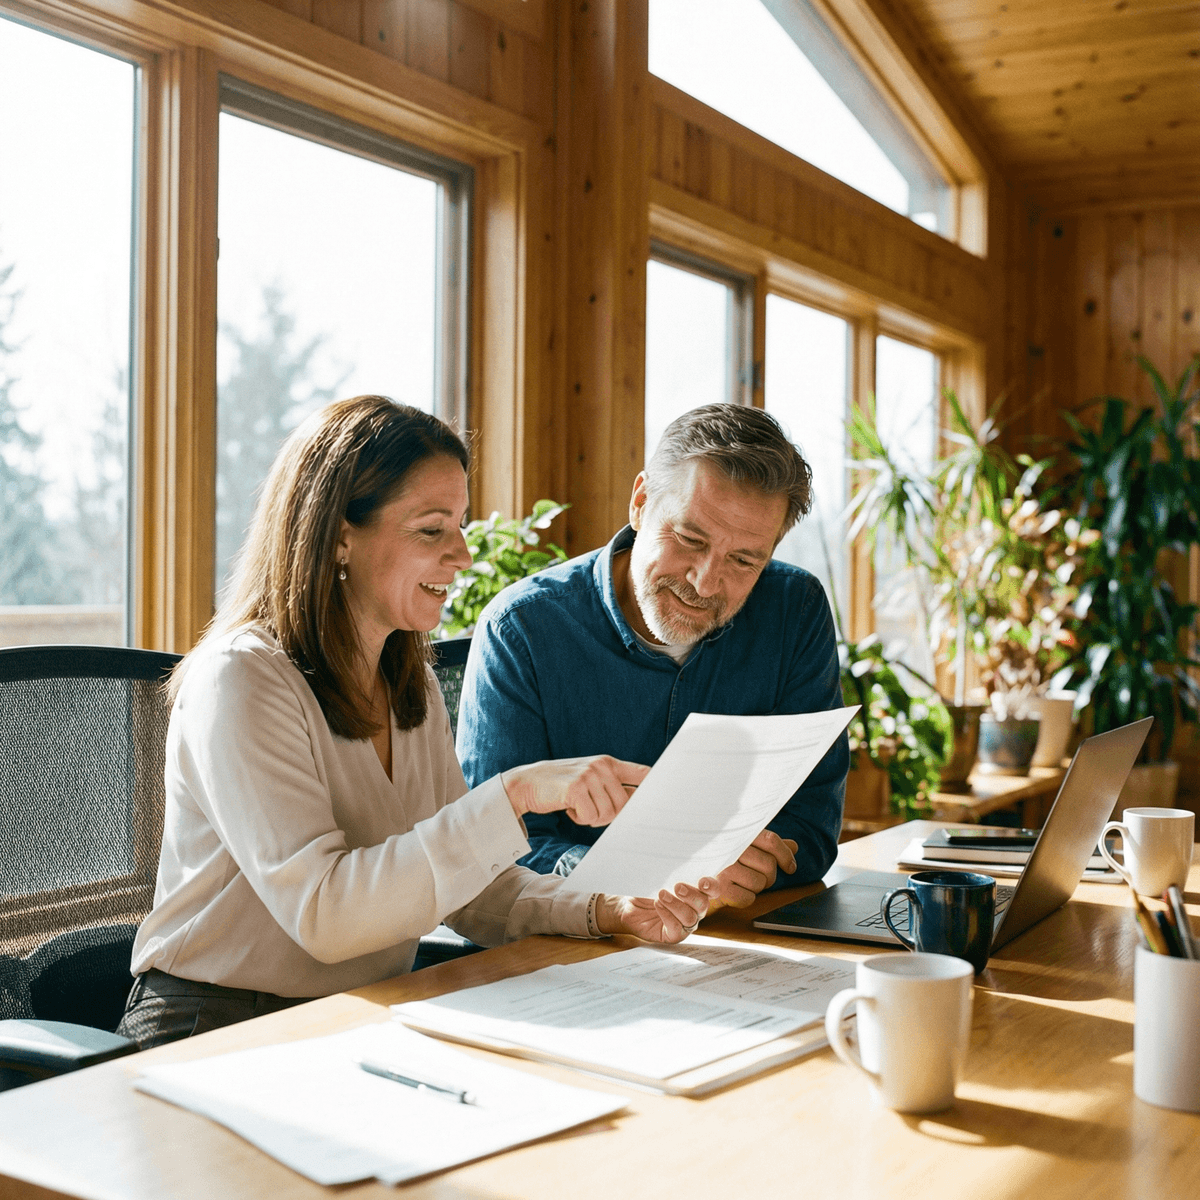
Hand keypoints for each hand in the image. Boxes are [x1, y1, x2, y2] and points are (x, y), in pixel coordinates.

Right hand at [501, 756, 649, 826]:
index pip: (643, 773)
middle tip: (590, 810)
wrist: (527, 783)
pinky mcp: (575, 788)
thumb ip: (612, 787)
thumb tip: (639, 806)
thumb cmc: (562, 786)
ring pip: (608, 814)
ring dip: (592, 818)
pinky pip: (591, 817)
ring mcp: (589, 775)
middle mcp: (602, 766)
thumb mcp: (589, 779)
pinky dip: (580, 818)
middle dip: (609, 815)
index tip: (673, 796)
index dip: (658, 786)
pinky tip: (568, 807)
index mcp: (609, 763)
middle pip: (625, 805)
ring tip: (577, 806)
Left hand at [595, 880, 715, 942]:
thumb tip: (675, 859)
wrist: (629, 904)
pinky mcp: (674, 935)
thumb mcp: (658, 875)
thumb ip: (670, 870)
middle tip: (678, 886)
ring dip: (676, 905)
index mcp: (696, 892)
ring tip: (661, 895)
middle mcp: (694, 909)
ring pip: (690, 917)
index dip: (712, 886)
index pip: (712, 889)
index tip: (703, 881)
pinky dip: (667, 916)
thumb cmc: (647, 887)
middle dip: (692, 895)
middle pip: (703, 905)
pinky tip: (658, 905)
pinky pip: (677, 929)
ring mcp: (685, 924)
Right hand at [707, 831, 797, 910]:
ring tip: (742, 882)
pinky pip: (748, 898)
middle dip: (769, 875)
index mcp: (738, 833)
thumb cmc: (722, 859)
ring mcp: (724, 868)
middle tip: (758, 876)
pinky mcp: (720, 888)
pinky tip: (735, 891)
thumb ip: (768, 846)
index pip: (771, 841)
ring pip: (760, 883)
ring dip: (755, 887)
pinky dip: (746, 898)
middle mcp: (730, 848)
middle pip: (769, 865)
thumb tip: (793, 846)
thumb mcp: (745, 847)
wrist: (690, 877)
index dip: (785, 855)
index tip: (790, 867)